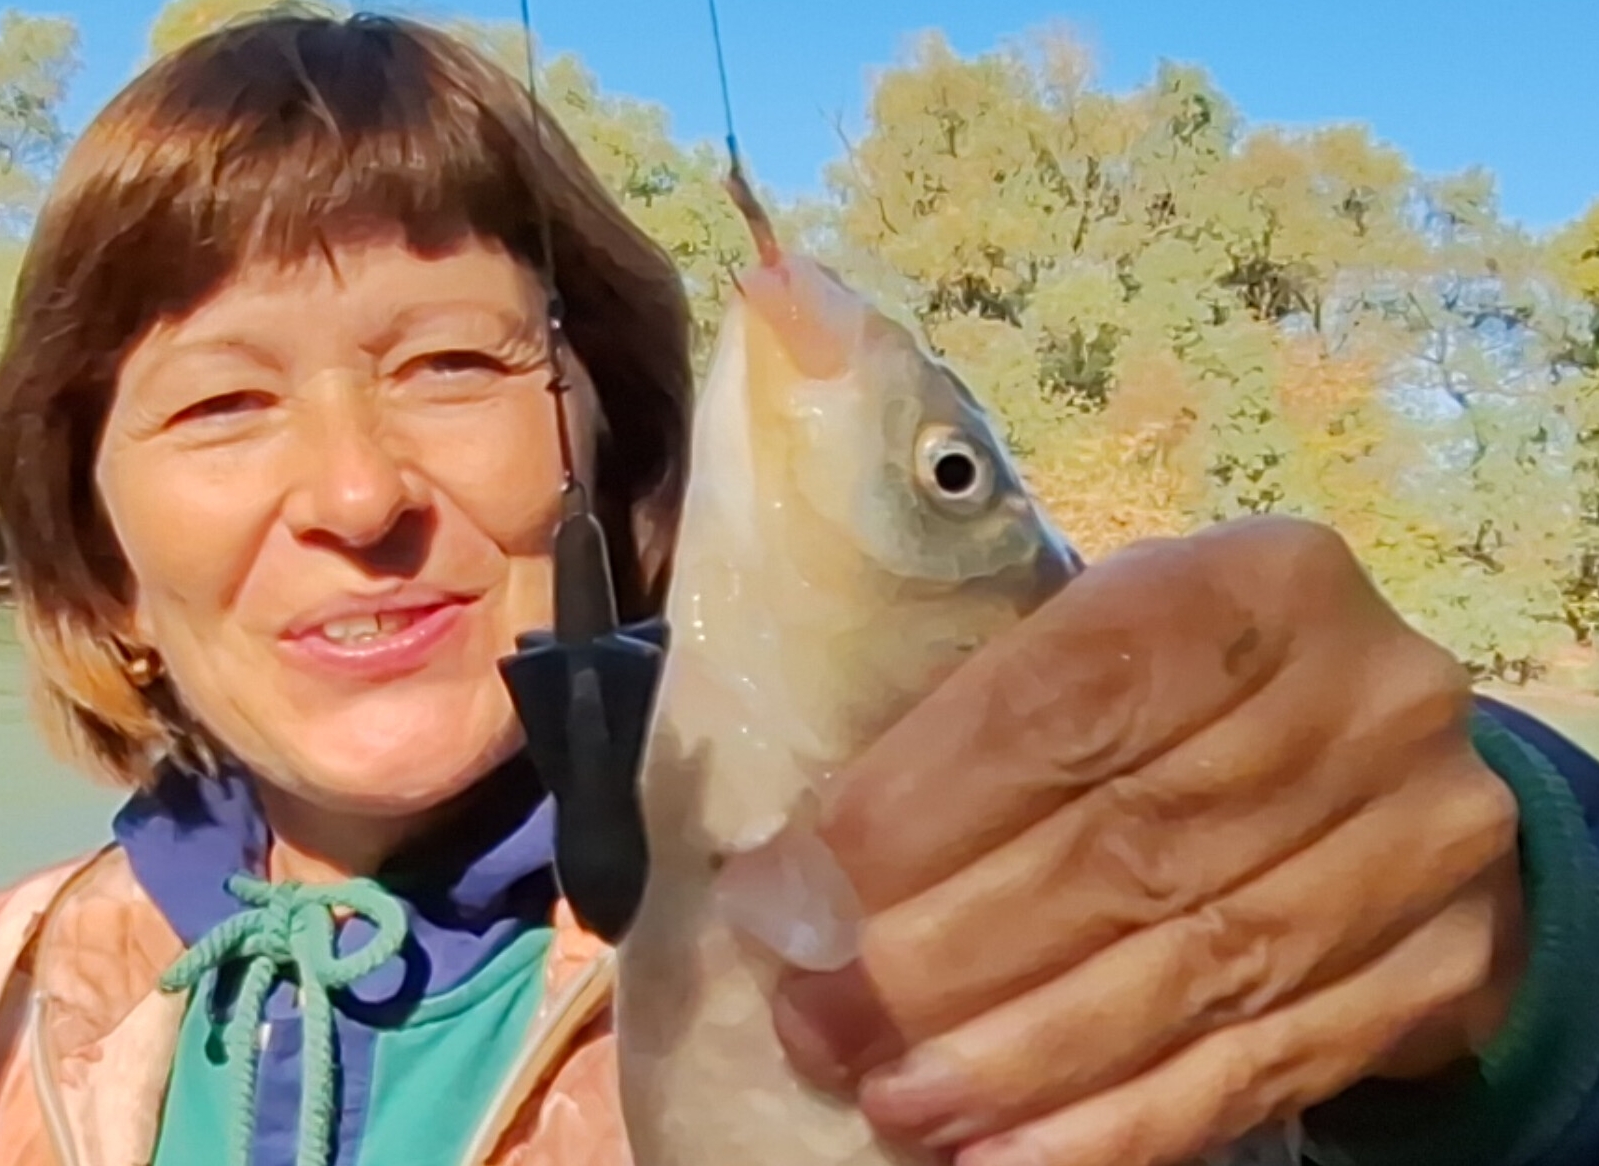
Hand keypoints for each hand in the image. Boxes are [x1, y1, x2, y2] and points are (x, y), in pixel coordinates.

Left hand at [772, 517, 1525, 1165]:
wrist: (1393, 774)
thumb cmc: (1188, 703)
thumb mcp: (1099, 659)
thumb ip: (971, 736)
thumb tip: (792, 890)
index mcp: (1254, 586)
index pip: (1058, 706)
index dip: (912, 814)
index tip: (796, 900)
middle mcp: (1361, 702)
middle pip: (1118, 852)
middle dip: (941, 958)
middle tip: (822, 1023)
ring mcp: (1419, 840)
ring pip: (1184, 973)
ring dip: (1016, 1060)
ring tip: (896, 1102)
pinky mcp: (1438, 968)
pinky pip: (1257, 1067)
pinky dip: (1119, 1124)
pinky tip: (1008, 1155)